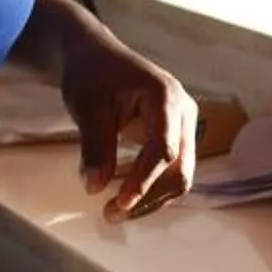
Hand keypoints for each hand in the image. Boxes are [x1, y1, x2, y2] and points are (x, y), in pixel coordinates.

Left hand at [61, 32, 197, 220]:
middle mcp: (184, 111)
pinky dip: (150, 188)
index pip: (163, 150)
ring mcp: (184, 125)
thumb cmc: (91, 75)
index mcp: (165, 96)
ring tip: (113, 211)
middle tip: (111, 214)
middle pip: (179, 169)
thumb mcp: (87, 107)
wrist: (95, 57)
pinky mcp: (177, 136)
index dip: (142, 181)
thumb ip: (94, 146)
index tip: (117, 204)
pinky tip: (123, 198)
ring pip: (179, 175)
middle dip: (149, 197)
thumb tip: (94, 188)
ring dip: (150, 198)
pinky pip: (171, 170)